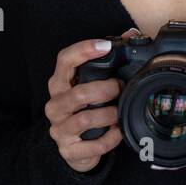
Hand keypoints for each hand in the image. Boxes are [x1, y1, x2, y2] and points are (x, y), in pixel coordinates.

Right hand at [45, 27, 139, 172]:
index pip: (64, 60)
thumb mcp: (91, 85)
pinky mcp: (68, 150)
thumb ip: (110, 60)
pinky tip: (117, 132)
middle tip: (119, 87)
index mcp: (59, 84)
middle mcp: (55, 105)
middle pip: (77, 93)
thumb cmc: (85, 110)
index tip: (105, 46)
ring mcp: (59, 128)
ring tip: (119, 113)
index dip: (83, 50)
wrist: (74, 149)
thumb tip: (130, 34)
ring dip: (108, 115)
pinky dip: (110, 139)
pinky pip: (92, 145)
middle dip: (104, 89)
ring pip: (84, 120)